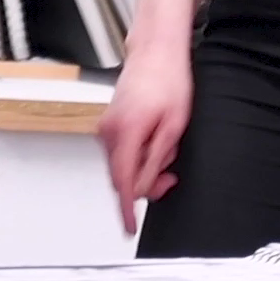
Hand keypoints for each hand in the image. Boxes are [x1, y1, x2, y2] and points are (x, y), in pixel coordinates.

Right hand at [97, 41, 193, 234]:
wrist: (156, 52)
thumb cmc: (168, 80)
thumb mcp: (173, 126)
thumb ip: (157, 160)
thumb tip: (146, 186)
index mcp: (125, 132)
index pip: (123, 182)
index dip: (127, 209)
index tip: (129, 228)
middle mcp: (109, 131)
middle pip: (122, 176)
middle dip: (146, 183)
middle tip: (170, 178)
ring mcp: (106, 127)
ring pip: (123, 165)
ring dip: (144, 167)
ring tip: (166, 147)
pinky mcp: (109, 124)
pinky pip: (122, 152)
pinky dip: (138, 155)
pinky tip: (155, 141)